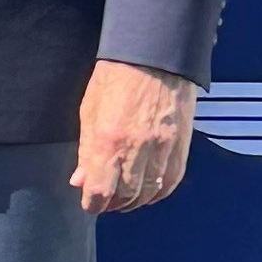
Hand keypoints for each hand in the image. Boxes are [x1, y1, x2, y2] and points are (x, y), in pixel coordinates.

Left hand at [72, 59, 196, 214]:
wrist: (154, 56)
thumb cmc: (115, 79)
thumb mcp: (89, 112)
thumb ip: (86, 151)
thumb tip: (80, 180)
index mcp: (109, 141)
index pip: (100, 190)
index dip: (93, 204)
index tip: (89, 204)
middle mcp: (138, 149)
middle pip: (126, 195)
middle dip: (112, 204)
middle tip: (105, 202)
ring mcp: (163, 148)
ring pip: (150, 192)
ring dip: (135, 202)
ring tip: (124, 200)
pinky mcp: (181, 145)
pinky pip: (171, 180)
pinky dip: (158, 192)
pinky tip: (148, 192)